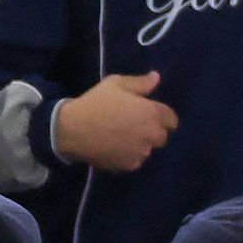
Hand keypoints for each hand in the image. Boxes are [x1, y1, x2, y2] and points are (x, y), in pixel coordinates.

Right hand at [53, 72, 177, 171]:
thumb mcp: (115, 84)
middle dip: (151, 132)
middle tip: (132, 127)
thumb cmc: (94, 104)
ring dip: (139, 145)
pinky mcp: (128, 165)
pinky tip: (113, 149)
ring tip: (120, 139)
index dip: (160, 117)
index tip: (145, 115)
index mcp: (152, 113)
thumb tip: (156, 77)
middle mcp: (152, 134)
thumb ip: (139, 83)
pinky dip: (127, 156)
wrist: (71, 130)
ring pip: (147, 149)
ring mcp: (140, 152)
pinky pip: (134, 161)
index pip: (171, 119)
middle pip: (161, 137)